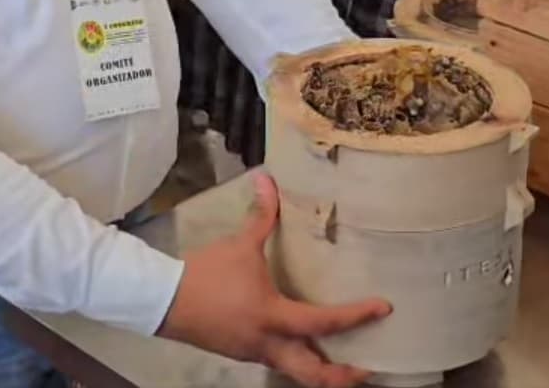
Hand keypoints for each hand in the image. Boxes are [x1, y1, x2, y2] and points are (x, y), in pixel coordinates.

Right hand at [157, 175, 391, 387]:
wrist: (164, 299)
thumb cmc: (207, 273)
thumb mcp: (239, 244)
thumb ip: (260, 216)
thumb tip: (267, 179)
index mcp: (274, 316)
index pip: (325, 322)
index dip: (357, 316)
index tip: (384, 308)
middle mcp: (269, 343)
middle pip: (315, 375)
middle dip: (344, 376)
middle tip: (368, 368)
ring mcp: (254, 353)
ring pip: (296, 372)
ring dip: (320, 369)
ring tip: (339, 359)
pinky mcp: (239, 353)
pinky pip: (275, 360)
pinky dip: (294, 356)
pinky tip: (296, 342)